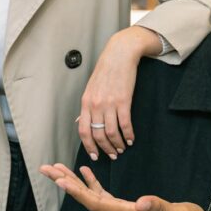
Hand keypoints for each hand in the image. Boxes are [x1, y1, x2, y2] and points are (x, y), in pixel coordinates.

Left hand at [40, 162, 210, 210]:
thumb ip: (159, 207)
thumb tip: (140, 202)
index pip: (97, 203)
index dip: (77, 191)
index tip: (60, 179)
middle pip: (86, 200)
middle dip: (66, 183)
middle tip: (46, 169)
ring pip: (91, 198)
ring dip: (74, 183)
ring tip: (56, 169)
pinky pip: (102, 197)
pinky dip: (91, 184)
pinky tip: (85, 172)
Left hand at [77, 26, 161, 161]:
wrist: (119, 55)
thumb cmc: (105, 71)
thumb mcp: (90, 89)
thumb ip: (86, 107)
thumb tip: (79, 122)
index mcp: (86, 103)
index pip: (83, 130)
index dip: (89, 146)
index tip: (95, 155)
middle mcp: (95, 105)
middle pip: (98, 135)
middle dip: (105, 149)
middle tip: (112, 155)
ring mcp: (109, 103)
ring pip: (112, 132)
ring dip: (118, 144)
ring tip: (122, 148)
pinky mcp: (124, 101)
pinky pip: (125, 124)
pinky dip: (129, 135)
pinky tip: (131, 139)